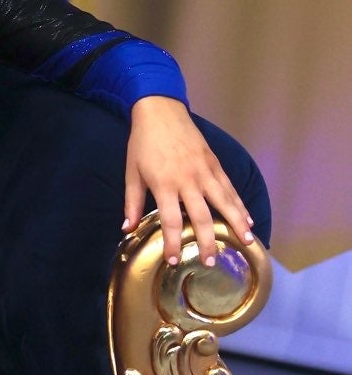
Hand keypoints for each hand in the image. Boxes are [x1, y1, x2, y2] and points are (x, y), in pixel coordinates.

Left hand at [123, 97, 255, 266]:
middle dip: (207, 241)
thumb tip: (127, 229)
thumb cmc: (143, 144)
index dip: (173, 243)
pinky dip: (240, 204)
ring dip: (236, 223)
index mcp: (164, 185)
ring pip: (225, 202)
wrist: (160, 111)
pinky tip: (247, 219)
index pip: (170, 221)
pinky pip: (230, 188)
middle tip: (210, 262)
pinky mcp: (215, 163)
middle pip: (202, 217)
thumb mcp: (132, 174)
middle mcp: (188, 180)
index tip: (175, 261)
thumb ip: (132, 203)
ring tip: (247, 242)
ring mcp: (205, 171)